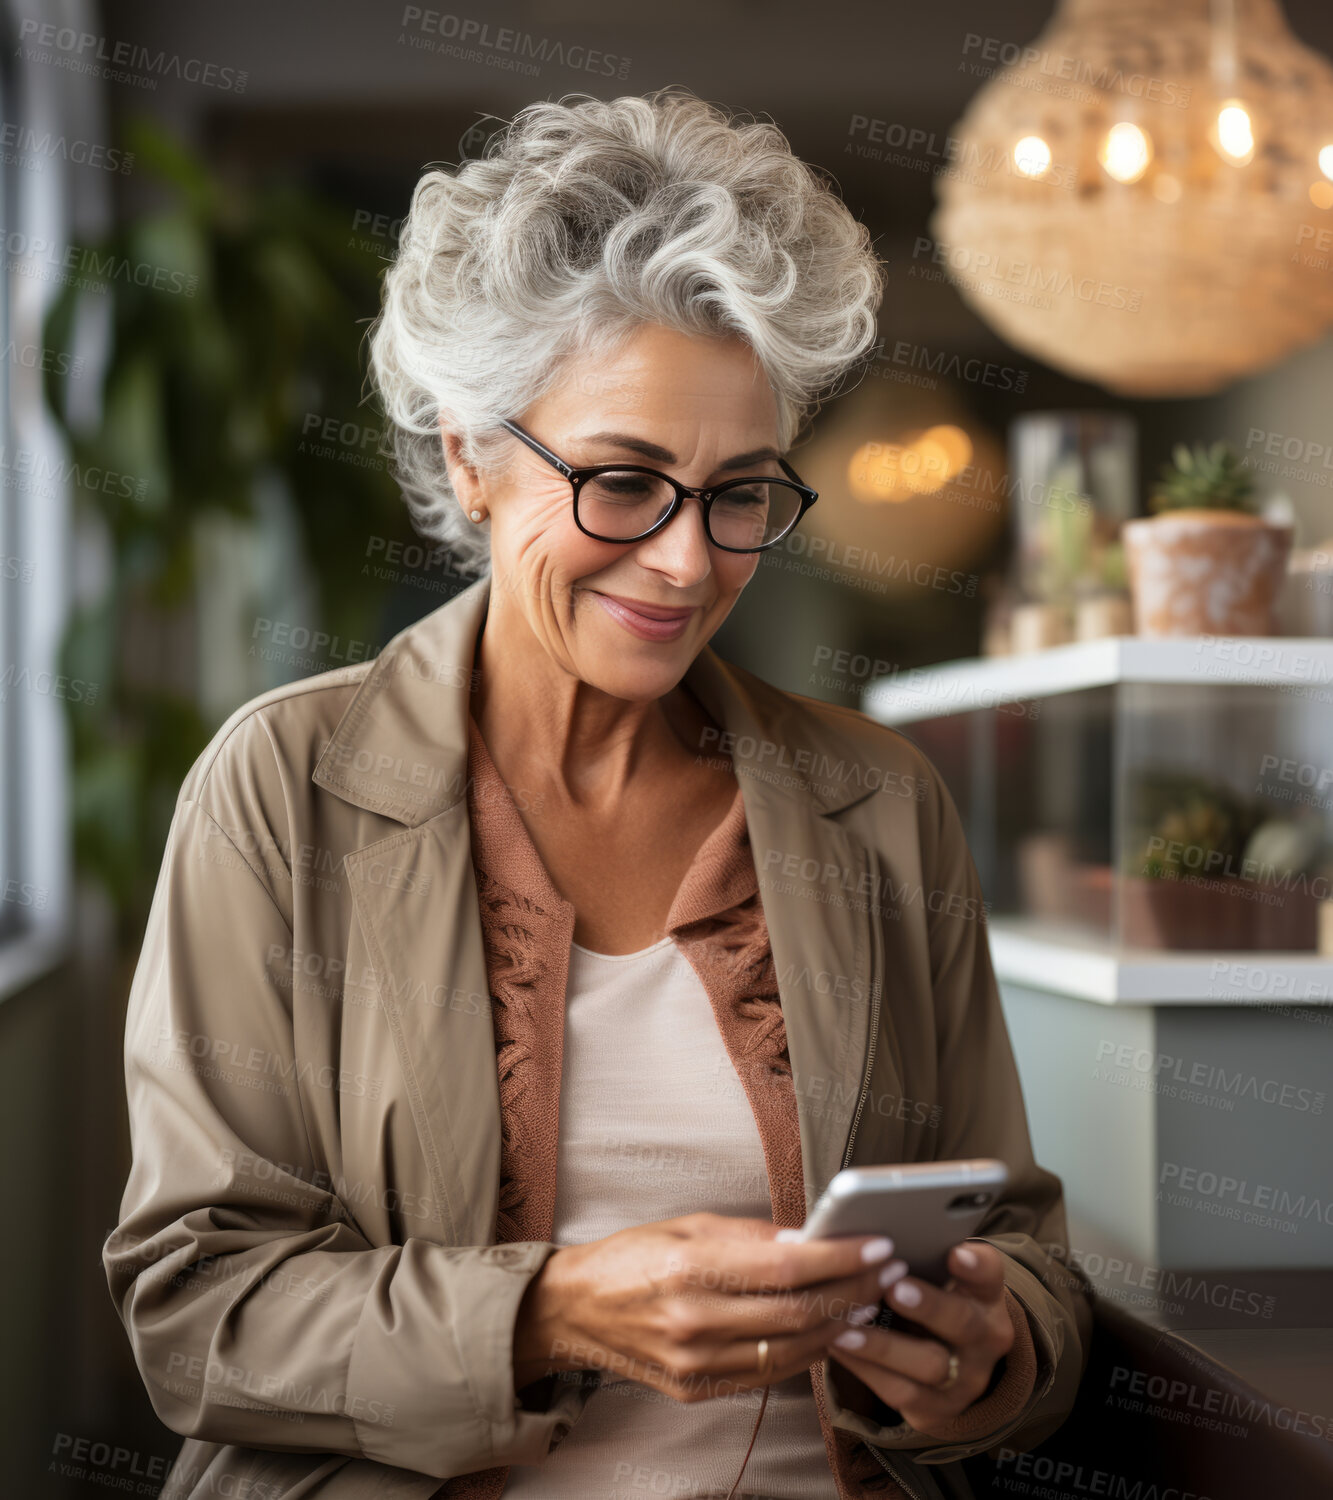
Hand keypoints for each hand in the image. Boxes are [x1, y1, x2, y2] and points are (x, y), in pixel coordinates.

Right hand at [513, 1211, 898, 1402]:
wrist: (574, 1311)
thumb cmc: (633, 1256)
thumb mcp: (690, 1224)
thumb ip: (753, 1235)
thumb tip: (812, 1239)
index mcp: (690, 1267)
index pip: (786, 1267)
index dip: (840, 1258)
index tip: (876, 1244)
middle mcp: (695, 1321)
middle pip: (798, 1314)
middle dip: (853, 1291)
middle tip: (886, 1271)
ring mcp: (697, 1363)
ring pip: (792, 1352)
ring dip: (840, 1326)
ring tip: (869, 1299)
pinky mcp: (698, 1390)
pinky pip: (769, 1374)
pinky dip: (807, 1353)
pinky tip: (829, 1329)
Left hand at [825, 1240, 1013, 1433]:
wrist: (951, 1362)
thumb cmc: (929, 1298)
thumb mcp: (935, 1275)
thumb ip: (914, 1253)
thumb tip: (860, 1232)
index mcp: (985, 1294)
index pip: (990, 1274)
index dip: (975, 1265)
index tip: (955, 1252)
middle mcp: (985, 1338)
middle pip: (963, 1323)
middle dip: (928, 1306)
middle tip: (894, 1288)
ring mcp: (965, 1378)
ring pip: (930, 1365)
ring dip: (884, 1346)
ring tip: (845, 1328)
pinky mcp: (938, 1408)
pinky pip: (902, 1392)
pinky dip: (866, 1369)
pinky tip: (838, 1346)